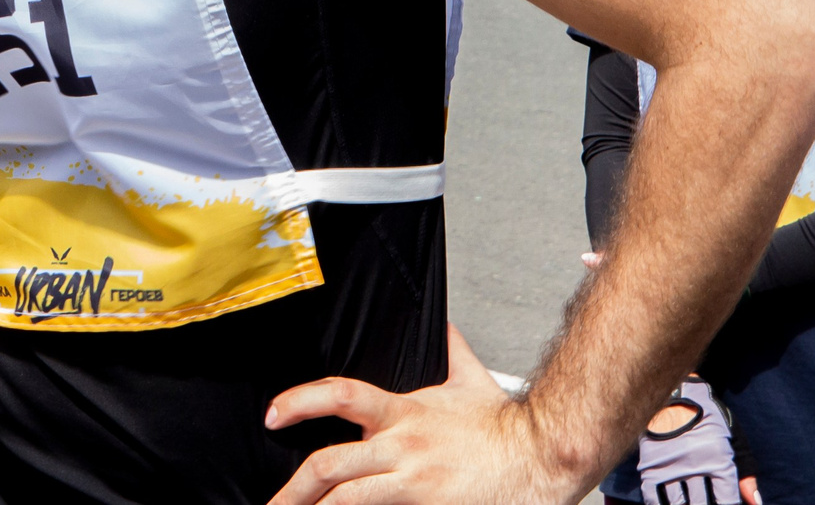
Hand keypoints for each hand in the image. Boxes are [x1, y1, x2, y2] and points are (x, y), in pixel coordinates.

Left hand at [264, 327, 566, 504]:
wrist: (541, 455)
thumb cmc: (505, 427)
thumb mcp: (472, 380)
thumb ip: (452, 351)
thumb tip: (446, 327)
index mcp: (404, 412)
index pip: (339, 395)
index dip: (299, 402)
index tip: (273, 415)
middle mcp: (401, 445)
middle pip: (330, 463)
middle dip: (294, 486)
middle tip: (273, 500)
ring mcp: (412, 479)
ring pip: (347, 497)